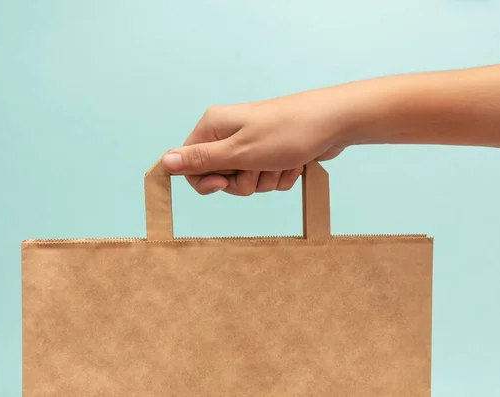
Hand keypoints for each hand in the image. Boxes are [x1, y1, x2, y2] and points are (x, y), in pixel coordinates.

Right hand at [162, 88, 354, 195]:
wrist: (335, 123)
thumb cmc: (287, 132)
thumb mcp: (239, 152)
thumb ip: (201, 160)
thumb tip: (164, 162)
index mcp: (214, 127)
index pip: (190, 163)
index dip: (206, 180)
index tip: (223, 182)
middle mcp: (230, 133)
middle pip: (220, 176)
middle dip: (242, 181)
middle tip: (259, 166)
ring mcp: (253, 143)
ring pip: (246, 181)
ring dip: (265, 179)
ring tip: (281, 161)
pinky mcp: (272, 153)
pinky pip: (267, 179)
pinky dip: (281, 176)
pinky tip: (294, 163)